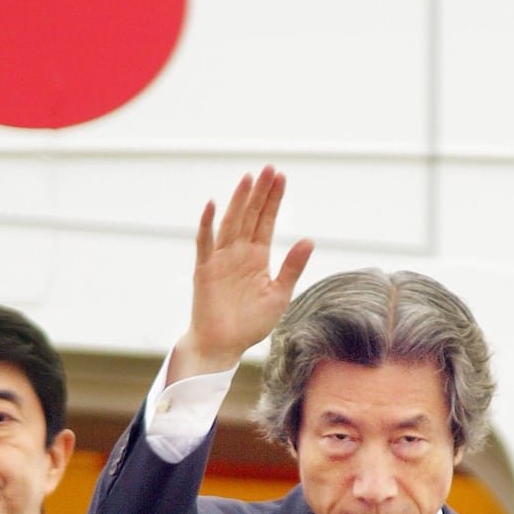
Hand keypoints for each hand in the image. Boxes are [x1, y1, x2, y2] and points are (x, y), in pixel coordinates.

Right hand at [169, 166, 313, 381]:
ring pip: (230, 223)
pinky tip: (213, 205)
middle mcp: (239, 253)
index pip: (266, 221)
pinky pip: (205, 243)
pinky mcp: (205, 270)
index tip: (281, 177)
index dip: (273, 199)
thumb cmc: (250, 324)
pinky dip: (208, 224)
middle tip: (269, 168)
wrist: (223, 346)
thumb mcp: (279, 295)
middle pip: (249, 216)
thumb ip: (292, 267)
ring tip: (248, 178)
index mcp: (257, 257)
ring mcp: (220, 259)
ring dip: (238, 201)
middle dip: (259, 192)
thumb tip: (309, 239)